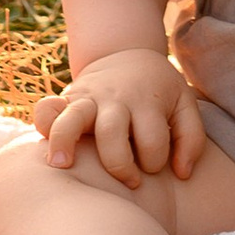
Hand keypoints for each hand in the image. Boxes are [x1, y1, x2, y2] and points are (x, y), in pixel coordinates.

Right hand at [32, 44, 204, 186]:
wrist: (127, 54)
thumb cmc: (158, 91)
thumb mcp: (184, 104)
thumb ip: (191, 138)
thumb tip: (182, 174)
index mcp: (146, 101)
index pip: (151, 142)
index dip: (156, 162)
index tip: (153, 166)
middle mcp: (115, 99)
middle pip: (112, 132)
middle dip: (119, 164)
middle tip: (129, 180)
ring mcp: (88, 98)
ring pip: (72, 118)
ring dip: (65, 141)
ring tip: (61, 165)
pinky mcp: (67, 100)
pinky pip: (46, 108)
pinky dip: (43, 122)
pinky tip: (43, 146)